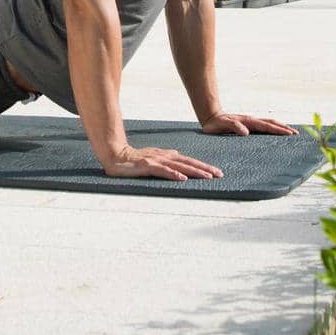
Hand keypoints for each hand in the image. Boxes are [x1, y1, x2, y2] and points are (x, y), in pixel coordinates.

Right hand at [103, 145, 223, 180]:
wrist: (116, 155)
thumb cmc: (134, 159)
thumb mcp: (154, 159)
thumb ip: (166, 159)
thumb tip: (178, 159)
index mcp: (167, 156)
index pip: (189, 161)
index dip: (203, 166)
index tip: (216, 172)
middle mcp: (165, 156)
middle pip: (189, 163)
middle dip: (205, 169)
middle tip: (219, 175)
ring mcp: (157, 161)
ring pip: (180, 166)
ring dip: (194, 172)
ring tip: (207, 177)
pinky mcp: (148, 166)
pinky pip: (163, 171)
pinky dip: (174, 174)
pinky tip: (183, 179)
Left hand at [200, 112, 296, 136]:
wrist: (211, 116)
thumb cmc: (215, 124)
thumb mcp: (222, 125)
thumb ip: (234, 126)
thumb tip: (246, 132)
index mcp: (248, 121)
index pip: (267, 126)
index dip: (278, 130)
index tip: (289, 133)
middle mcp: (251, 120)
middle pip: (271, 123)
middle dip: (284, 128)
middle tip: (296, 134)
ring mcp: (251, 122)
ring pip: (269, 123)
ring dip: (280, 127)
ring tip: (291, 132)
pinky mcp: (248, 125)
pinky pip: (264, 126)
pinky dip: (273, 128)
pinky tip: (276, 133)